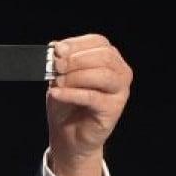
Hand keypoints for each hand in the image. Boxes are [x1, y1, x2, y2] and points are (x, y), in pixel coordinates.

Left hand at [46, 34, 132, 175]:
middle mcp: (120, 71)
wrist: (67, 134)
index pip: (98, 42)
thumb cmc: (67, 103)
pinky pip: (93, 97)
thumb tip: (57, 48)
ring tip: (56, 81)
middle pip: (103, 57)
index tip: (56, 50)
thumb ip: (62, 62)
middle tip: (56, 66)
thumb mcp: (61, 76)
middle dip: (76, 59)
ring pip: (102, 75)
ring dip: (75, 76)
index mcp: (110, 57)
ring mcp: (120, 90)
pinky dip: (72, 93)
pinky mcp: (114, 109)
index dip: (76, 44)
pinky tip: (56, 93)